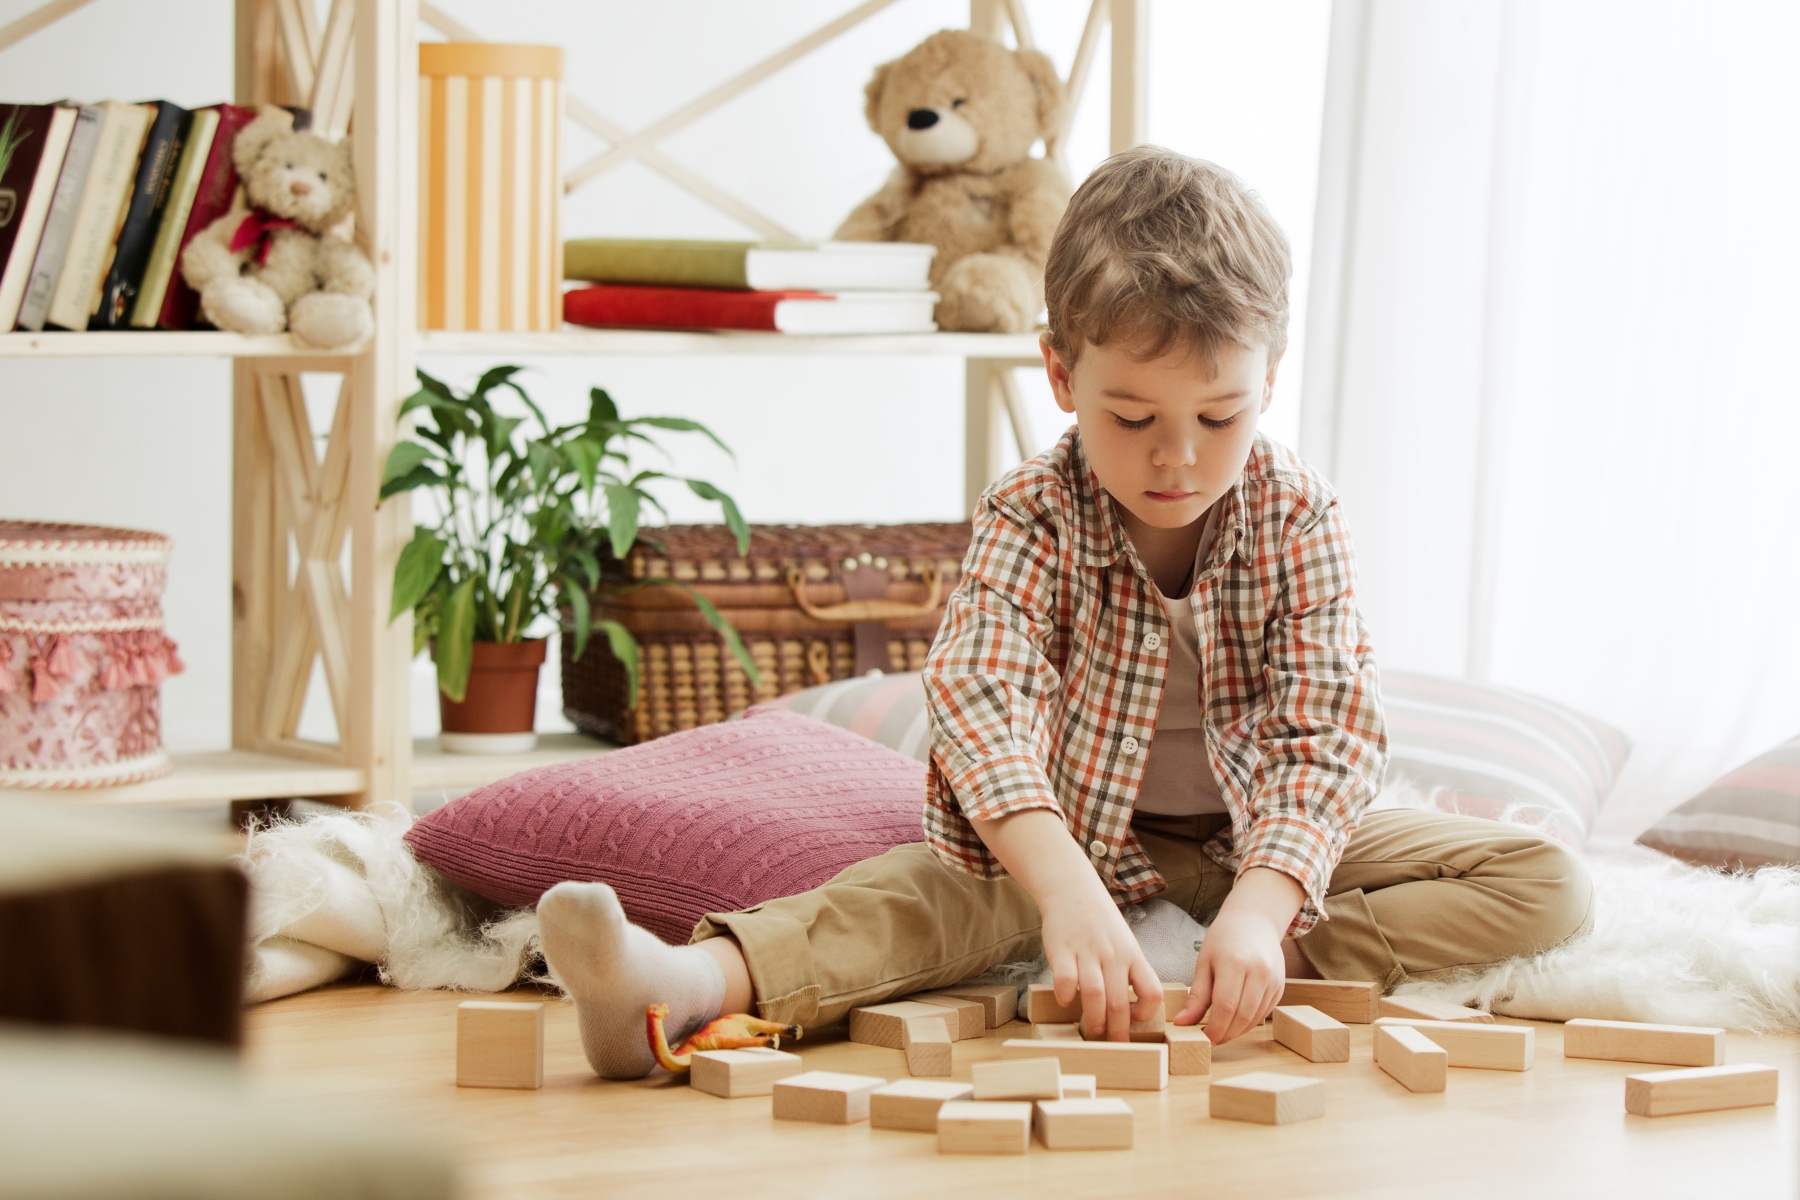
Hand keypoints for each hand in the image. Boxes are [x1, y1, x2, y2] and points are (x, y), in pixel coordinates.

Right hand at [1038, 886, 1163, 1041]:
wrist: (1072, 889)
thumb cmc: (1100, 921)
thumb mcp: (1124, 943)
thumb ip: (1128, 971)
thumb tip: (1128, 1008)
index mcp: (1132, 955)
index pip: (1152, 992)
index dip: (1146, 1013)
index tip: (1134, 1019)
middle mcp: (1113, 956)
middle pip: (1120, 1003)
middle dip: (1118, 1031)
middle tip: (1114, 1044)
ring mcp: (1087, 953)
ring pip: (1094, 995)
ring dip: (1094, 1018)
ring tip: (1093, 1029)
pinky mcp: (1062, 950)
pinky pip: (1065, 980)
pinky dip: (1064, 996)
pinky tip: (1065, 1001)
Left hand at [1174, 867, 1304, 1043]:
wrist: (1254, 921)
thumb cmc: (1224, 940)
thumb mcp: (1204, 963)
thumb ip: (1196, 996)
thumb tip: (1182, 1023)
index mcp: (1234, 963)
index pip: (1225, 1007)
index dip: (1214, 1029)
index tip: (1203, 1037)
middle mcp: (1258, 972)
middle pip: (1242, 1017)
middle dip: (1225, 1034)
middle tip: (1211, 1039)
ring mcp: (1273, 980)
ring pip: (1255, 1019)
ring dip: (1237, 1031)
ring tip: (1221, 1030)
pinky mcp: (1280, 987)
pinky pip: (1264, 1013)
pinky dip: (1249, 1022)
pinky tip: (1236, 1019)